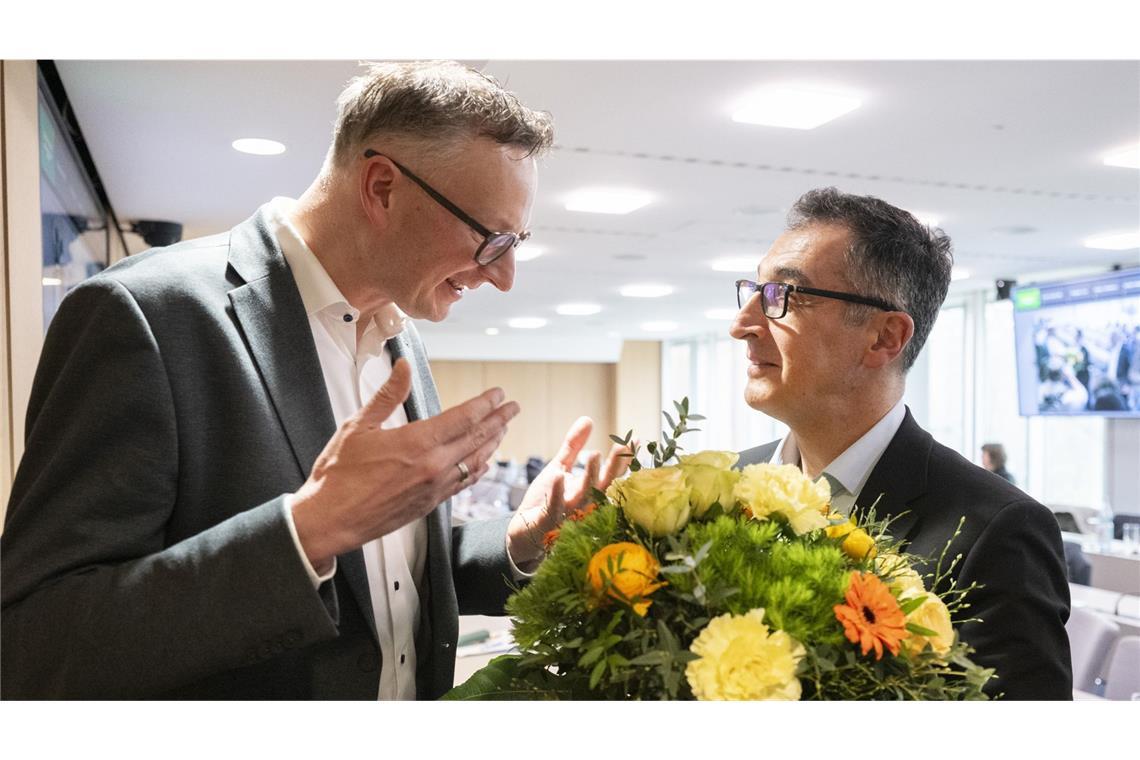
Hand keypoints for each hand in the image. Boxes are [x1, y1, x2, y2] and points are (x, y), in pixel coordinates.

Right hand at [292, 358, 518, 571]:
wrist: (329, 521)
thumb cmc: (338, 476)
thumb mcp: (358, 426)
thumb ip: (387, 395)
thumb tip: (403, 367)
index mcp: (417, 443)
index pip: (464, 418)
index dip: (485, 404)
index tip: (499, 394)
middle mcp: (433, 467)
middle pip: (477, 439)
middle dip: (499, 420)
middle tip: (513, 408)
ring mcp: (434, 488)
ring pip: (475, 462)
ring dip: (493, 444)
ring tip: (503, 429)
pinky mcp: (430, 505)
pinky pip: (463, 484)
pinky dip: (478, 469)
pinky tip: (482, 463)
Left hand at [506, 417, 631, 568]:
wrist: (523, 532)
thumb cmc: (545, 500)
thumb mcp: (559, 467)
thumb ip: (573, 446)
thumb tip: (588, 418)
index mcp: (590, 491)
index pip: (612, 475)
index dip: (624, 459)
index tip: (635, 439)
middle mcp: (584, 505)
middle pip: (604, 485)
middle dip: (615, 466)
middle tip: (622, 445)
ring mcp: (567, 515)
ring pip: (583, 497)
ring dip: (590, 476)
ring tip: (594, 454)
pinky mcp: (547, 523)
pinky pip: (554, 508)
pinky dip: (557, 493)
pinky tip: (559, 475)